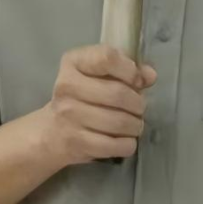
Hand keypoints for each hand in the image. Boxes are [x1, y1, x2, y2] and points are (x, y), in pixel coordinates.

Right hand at [34, 45, 152, 164]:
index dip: (130, 70)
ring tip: (133, 125)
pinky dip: (128, 145)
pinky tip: (125, 140)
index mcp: (73, 62)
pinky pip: (116, 145)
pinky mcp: (76, 142)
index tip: (137, 81)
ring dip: (135, 126)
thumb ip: (127, 70)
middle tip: (138, 109)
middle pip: (118, 93)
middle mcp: (67, 86)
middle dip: (138, 104)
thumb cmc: (82, 97)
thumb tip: (150, 76)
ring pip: (120, 122)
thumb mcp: (99, 75)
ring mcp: (69, 116)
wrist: (52, 131)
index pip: (107, 58)